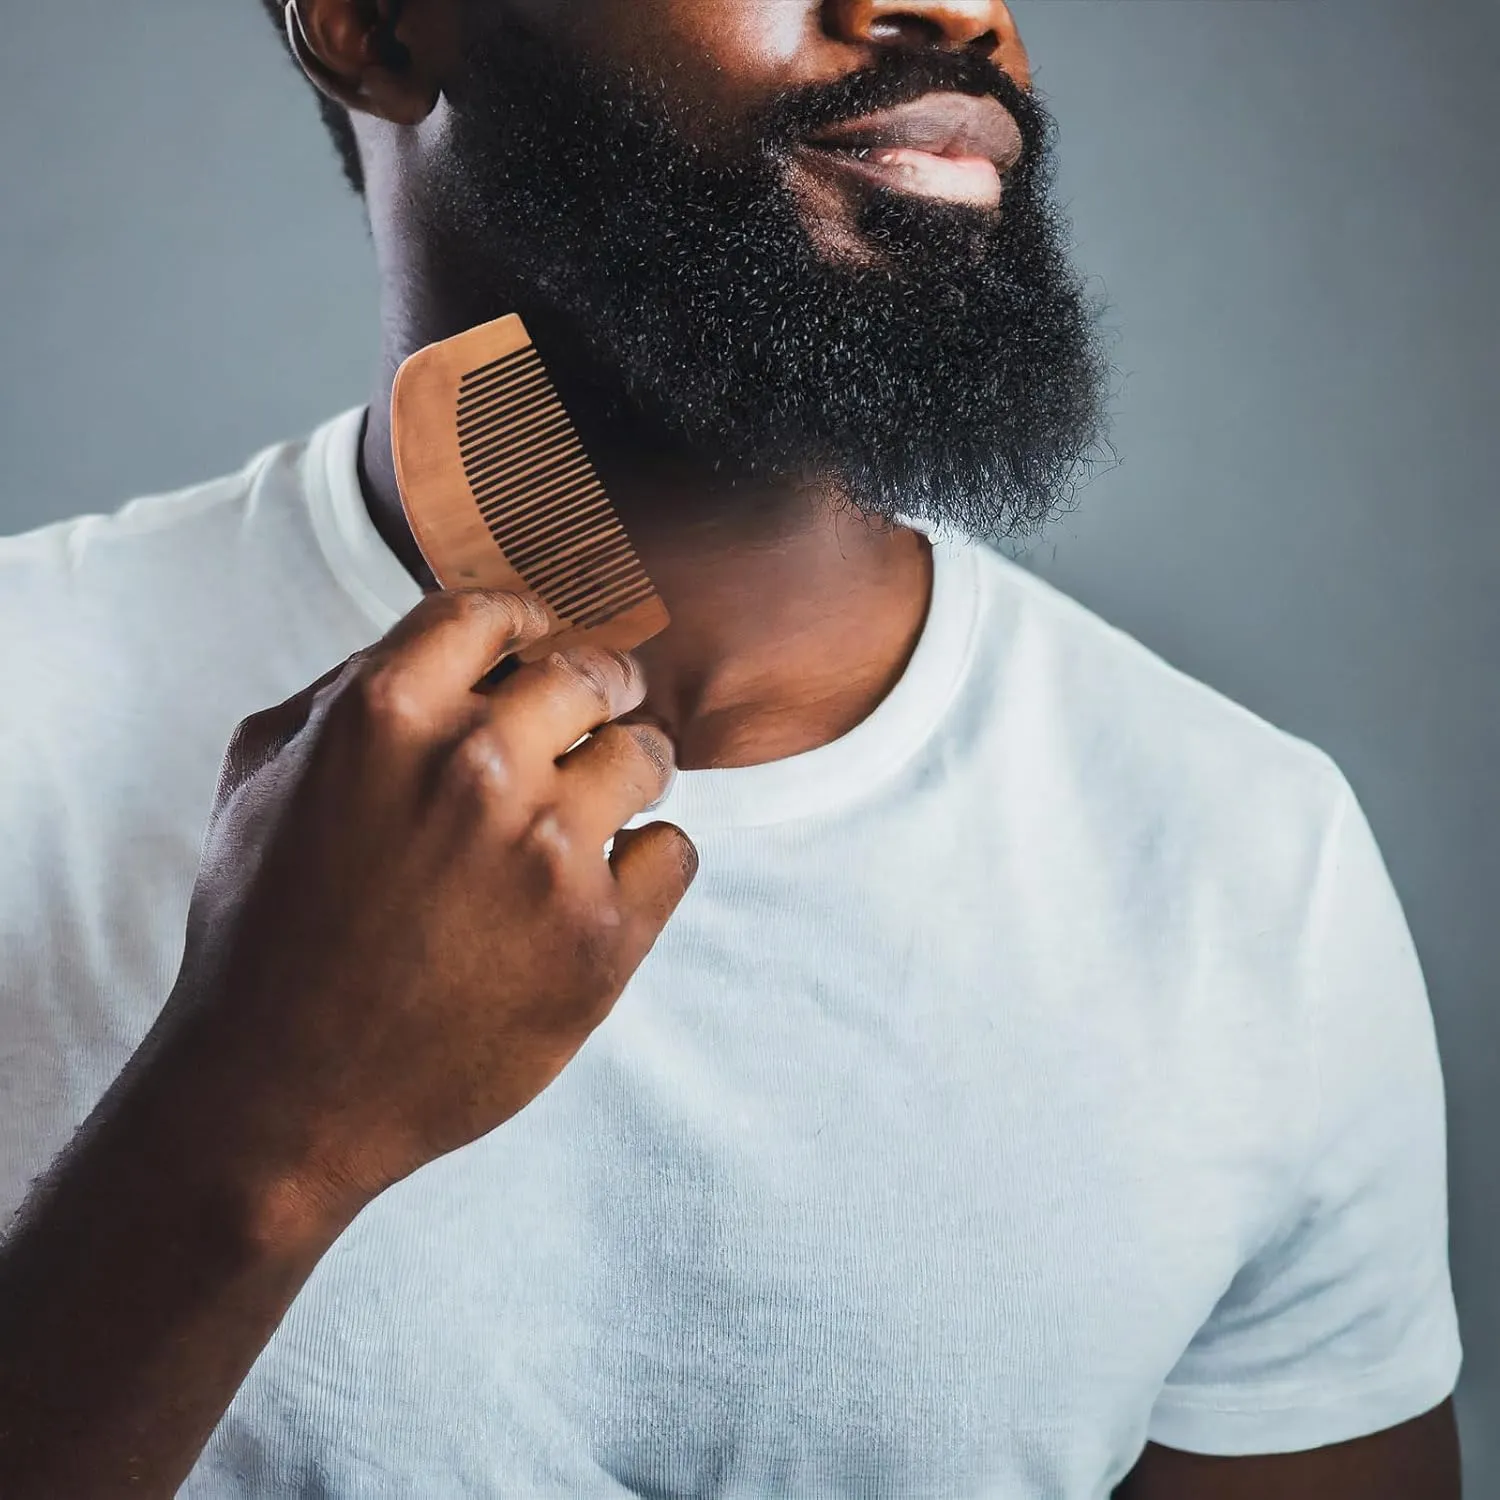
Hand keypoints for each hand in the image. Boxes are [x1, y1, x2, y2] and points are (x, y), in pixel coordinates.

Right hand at [160, 588, 696, 1234]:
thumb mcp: (263, 774)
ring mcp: (546, 851)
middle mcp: (476, 765)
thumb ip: (350, 686)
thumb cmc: (263, 929)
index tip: (546, 644)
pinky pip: (672, 852)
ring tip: (603, 806)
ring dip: (631, 772)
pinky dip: (647, 865)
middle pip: (592, 673)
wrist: (278, 1096)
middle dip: (603, 687)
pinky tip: (598, 888)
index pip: (500, 611)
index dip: (532, 622)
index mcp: (388, 709)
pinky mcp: (599, 936)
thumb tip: (448, 644)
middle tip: (606, 710)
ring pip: (647, 757)